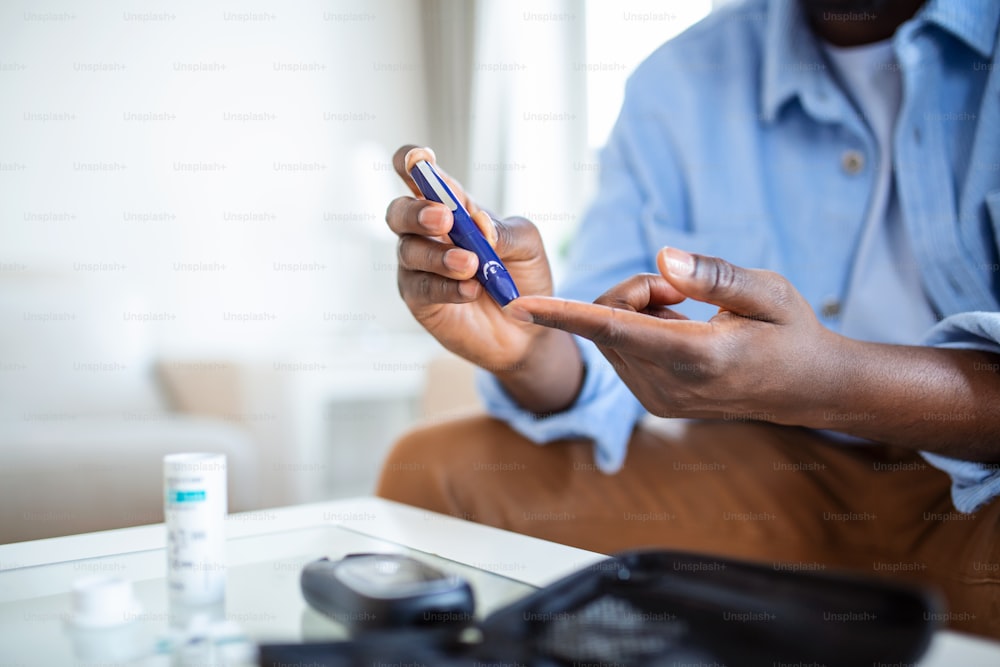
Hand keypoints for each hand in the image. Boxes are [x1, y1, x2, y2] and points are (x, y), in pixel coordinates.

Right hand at [386, 146, 579, 409]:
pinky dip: (447, 287)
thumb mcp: (527, 245)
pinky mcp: (420, 300)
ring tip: (471, 265)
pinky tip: (471, 290)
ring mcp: (418, 266)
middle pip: (399, 211)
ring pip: (409, 251)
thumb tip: (477, 224)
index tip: (420, 160)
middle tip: (445, 219)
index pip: (420, 175)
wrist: (529, 330)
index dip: (411, 161)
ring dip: (440, 256)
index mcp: (451, 207)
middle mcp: (427, 233)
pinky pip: (422, 287)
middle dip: (417, 211)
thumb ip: (503, 229)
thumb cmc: (524, 278)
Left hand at [504, 247, 845, 423]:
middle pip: (608, 323)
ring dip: (635, 311)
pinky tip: (680, 331)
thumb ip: (715, 275)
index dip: (564, 314)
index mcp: (697, 357)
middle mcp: (668, 387)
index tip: (517, 307)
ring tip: (689, 312)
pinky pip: (620, 353)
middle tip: (682, 287)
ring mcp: (658, 401)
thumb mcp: (769, 291)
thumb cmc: (792, 332)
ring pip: (610, 338)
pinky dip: (637, 330)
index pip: (614, 329)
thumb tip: (662, 258)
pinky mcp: (655, 403)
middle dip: (633, 291)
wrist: (808, 389)